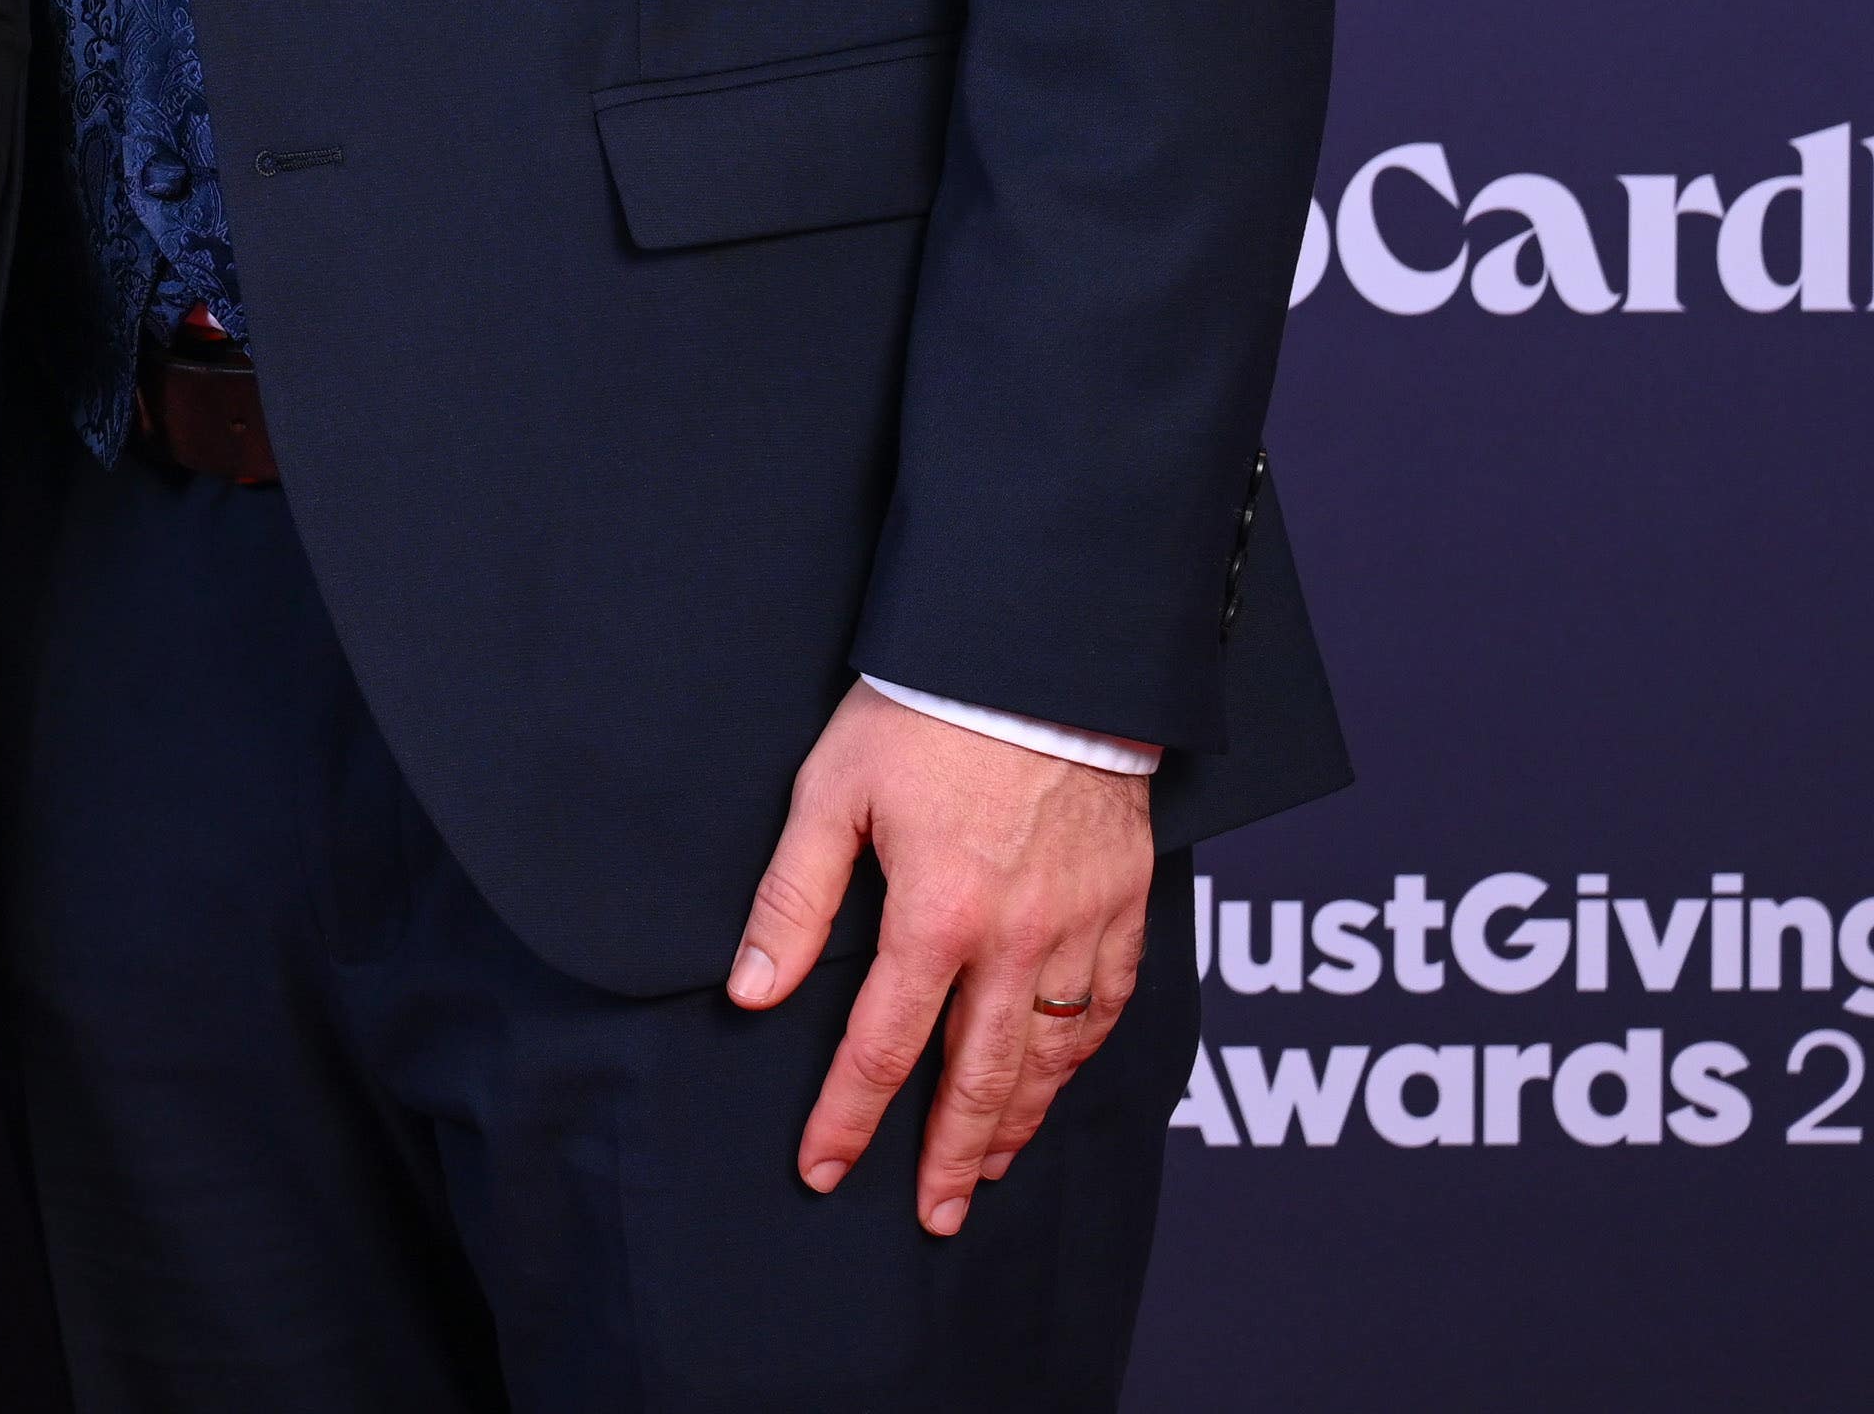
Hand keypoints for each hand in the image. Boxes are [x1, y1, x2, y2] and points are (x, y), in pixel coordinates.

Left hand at [728, 684, 1156, 1234]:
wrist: (1043, 657)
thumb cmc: (925, 713)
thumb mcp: (830, 793)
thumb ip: (792, 899)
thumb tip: (749, 990)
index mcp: (937, 916)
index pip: (881, 1046)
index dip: (849, 1115)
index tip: (824, 1168)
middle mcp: (1017, 941)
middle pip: (979, 1079)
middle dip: (949, 1157)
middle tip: (932, 1217)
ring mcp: (1080, 929)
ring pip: (1049, 1056)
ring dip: (1016, 1121)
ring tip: (987, 1168)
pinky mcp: (1125, 906)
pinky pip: (1107, 1009)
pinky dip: (1080, 1060)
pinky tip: (1057, 1081)